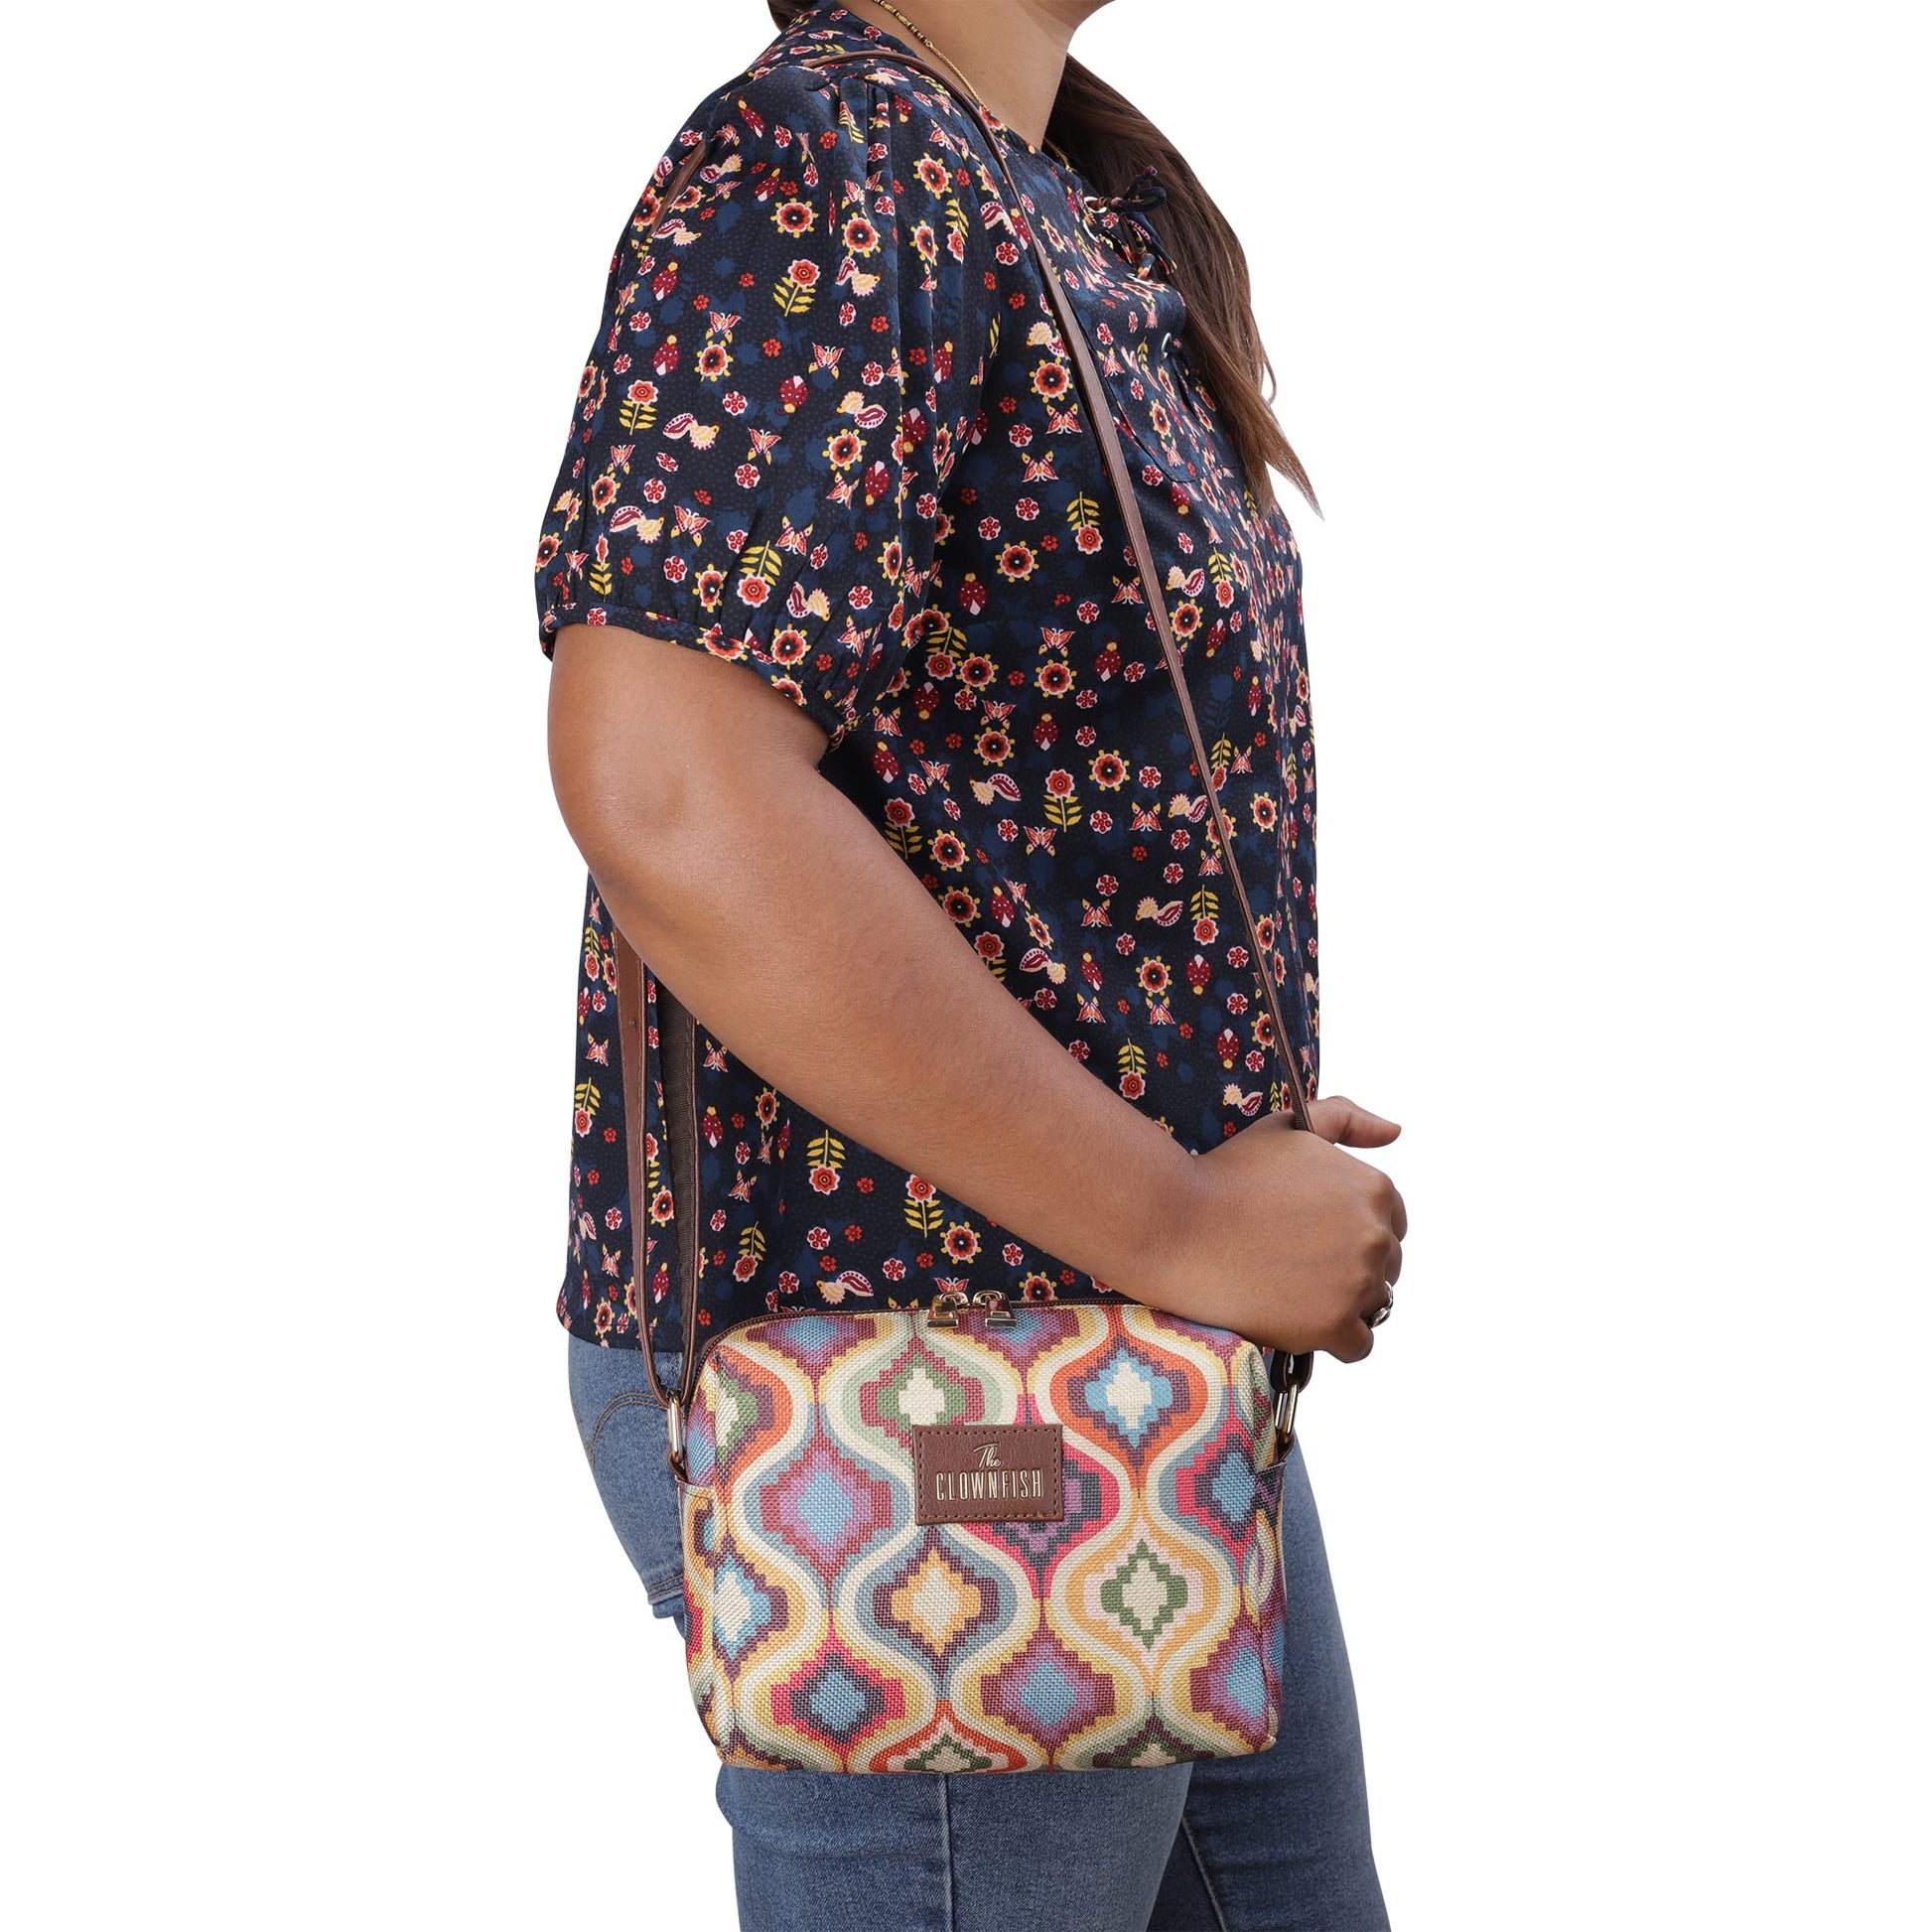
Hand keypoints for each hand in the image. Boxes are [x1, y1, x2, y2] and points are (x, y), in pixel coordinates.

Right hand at [1147, 1096, 1405, 1362]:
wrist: (1177, 1225)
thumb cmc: (1227, 1173)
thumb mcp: (1290, 1128)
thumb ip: (1347, 1119)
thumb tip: (1395, 1132)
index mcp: (1374, 1188)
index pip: (1392, 1224)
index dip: (1351, 1232)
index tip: (1313, 1236)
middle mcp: (1377, 1235)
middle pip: (1385, 1268)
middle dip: (1348, 1267)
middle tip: (1292, 1262)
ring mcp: (1359, 1283)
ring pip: (1373, 1307)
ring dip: (1339, 1303)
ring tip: (1288, 1287)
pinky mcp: (1335, 1324)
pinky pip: (1358, 1346)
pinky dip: (1332, 1338)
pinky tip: (1295, 1317)